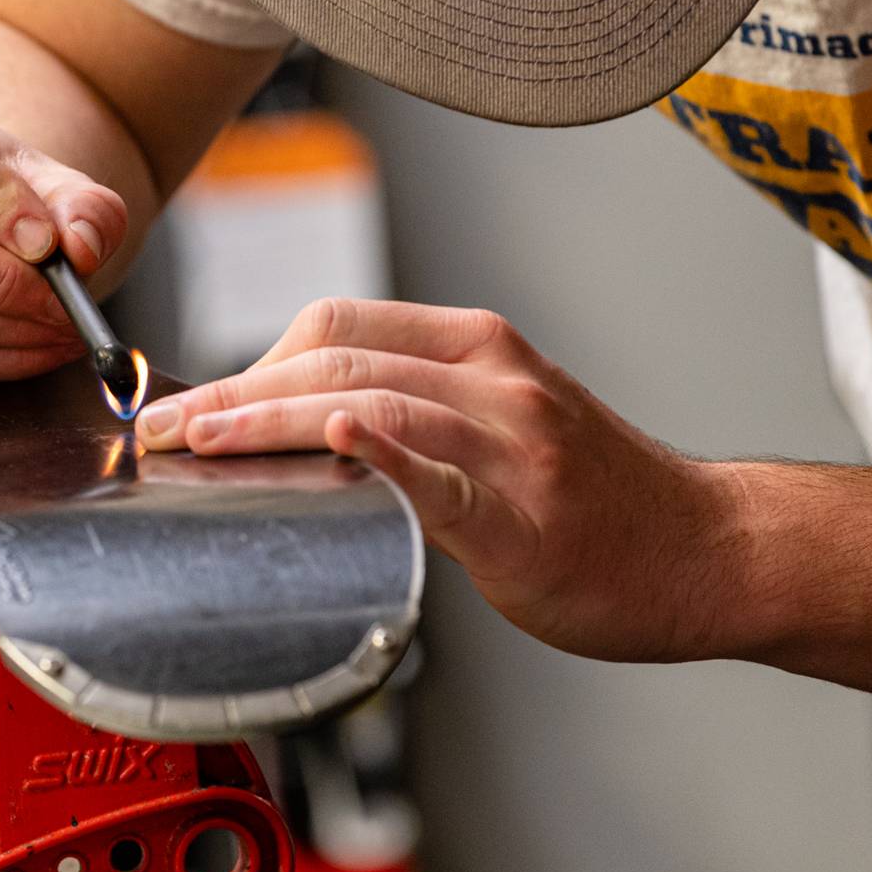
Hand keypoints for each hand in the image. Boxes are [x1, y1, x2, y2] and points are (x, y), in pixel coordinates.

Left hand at [134, 298, 757, 663]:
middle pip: (334, 353)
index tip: (184, 402)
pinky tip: (339, 440)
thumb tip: (298, 428)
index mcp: (477, 347)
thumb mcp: (501, 422)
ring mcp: (512, 440)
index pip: (335, 323)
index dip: (246, 360)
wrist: (711, 548)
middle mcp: (491, 376)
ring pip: (368, 398)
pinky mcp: (527, 514)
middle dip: (230, 392)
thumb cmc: (596, 497)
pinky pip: (444, 474)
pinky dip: (385, 451)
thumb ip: (412, 412)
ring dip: (269, 419)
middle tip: (160, 430)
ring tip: (198, 443)